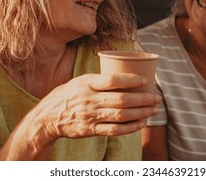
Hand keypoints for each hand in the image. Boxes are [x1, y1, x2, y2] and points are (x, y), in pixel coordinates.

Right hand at [33, 73, 160, 139]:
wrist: (48, 116)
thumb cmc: (69, 94)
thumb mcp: (81, 80)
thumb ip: (100, 80)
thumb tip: (126, 74)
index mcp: (87, 83)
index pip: (111, 80)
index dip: (130, 80)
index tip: (145, 81)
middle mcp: (89, 100)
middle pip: (121, 100)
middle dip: (142, 99)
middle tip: (157, 98)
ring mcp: (90, 116)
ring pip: (120, 116)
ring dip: (141, 113)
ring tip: (154, 110)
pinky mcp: (91, 130)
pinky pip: (114, 130)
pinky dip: (130, 127)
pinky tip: (142, 123)